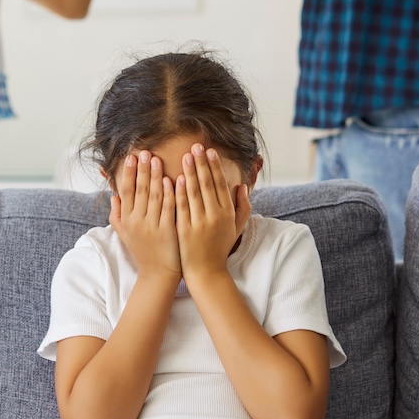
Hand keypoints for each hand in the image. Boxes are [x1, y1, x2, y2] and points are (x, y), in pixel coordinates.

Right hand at [109, 151, 179, 280]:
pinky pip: (169, 207)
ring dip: (155, 176)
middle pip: (139, 190)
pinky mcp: (168, 230)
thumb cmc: (143, 251)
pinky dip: (170, 192)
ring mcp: (152, 226)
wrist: (158, 274)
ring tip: (157, 159)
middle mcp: (137, 221)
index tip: (131, 157)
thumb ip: (117, 215)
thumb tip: (113, 196)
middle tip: (144, 152)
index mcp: (127, 219)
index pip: (126, 191)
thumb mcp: (124, 234)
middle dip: (142, 169)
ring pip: (154, 196)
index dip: (128, 172)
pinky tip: (172, 179)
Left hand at [175, 145, 251, 283]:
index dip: (214, 166)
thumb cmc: (221, 247)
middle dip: (201, 163)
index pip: (220, 184)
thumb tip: (241, 186)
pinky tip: (176, 178)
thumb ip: (243, 206)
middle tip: (195, 146)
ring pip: (193, 192)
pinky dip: (178, 191)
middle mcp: (214, 216)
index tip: (209, 151)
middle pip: (206, 184)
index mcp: (227, 213)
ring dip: (189, 172)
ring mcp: (199, 223)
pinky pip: (181, 206)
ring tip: (185, 156)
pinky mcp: (184, 230)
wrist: (206, 272)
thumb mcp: (237, 227)